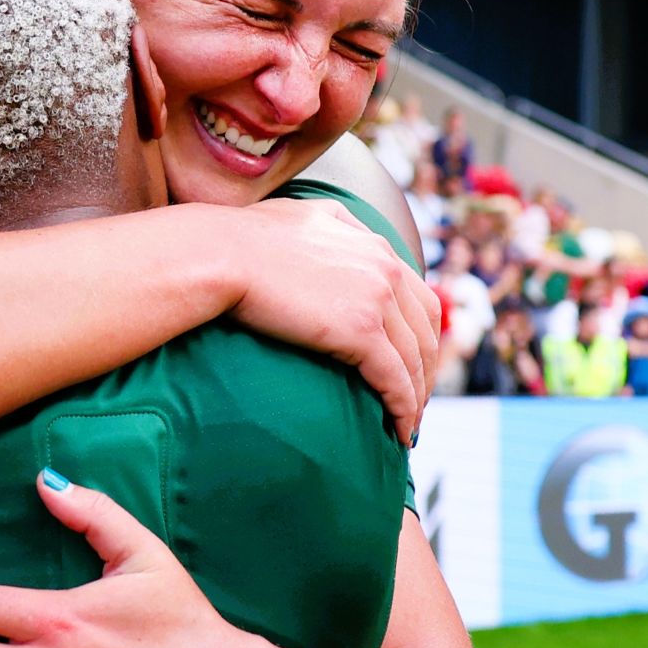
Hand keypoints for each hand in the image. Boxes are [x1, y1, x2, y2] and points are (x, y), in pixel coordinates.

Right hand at [232, 198, 437, 442]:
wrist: (221, 253)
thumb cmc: (241, 238)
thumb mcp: (301, 216)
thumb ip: (333, 224)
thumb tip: (336, 233)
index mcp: (373, 243)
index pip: (418, 296)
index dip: (422, 335)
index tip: (412, 362)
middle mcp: (385, 267)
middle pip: (426, 330)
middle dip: (426, 370)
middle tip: (415, 401)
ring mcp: (377, 298)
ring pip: (414, 359)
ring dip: (417, 397)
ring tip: (406, 426)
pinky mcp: (361, 330)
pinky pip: (394, 379)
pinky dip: (402, 409)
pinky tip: (396, 431)